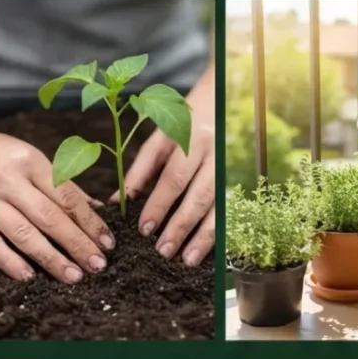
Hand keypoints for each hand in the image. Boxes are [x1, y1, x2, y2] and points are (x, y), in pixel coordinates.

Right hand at [0, 129, 113, 284]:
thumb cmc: (0, 154)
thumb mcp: (30, 159)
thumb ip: (59, 184)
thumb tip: (95, 209)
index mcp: (30, 162)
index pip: (67, 197)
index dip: (90, 222)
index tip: (108, 242)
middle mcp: (9, 180)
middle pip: (50, 217)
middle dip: (77, 243)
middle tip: (97, 264)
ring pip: (23, 234)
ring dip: (51, 258)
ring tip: (73, 275)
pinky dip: (10, 261)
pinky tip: (29, 276)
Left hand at [124, 63, 215, 263]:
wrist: (223, 97)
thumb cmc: (185, 117)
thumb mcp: (160, 134)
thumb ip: (141, 168)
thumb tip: (119, 200)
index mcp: (192, 140)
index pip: (174, 177)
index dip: (159, 204)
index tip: (144, 229)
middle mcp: (215, 155)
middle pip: (198, 196)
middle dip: (181, 226)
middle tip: (164, 251)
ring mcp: (231, 168)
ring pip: (218, 207)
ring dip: (203, 236)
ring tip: (188, 260)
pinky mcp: (238, 179)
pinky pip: (229, 210)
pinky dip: (218, 232)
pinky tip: (209, 250)